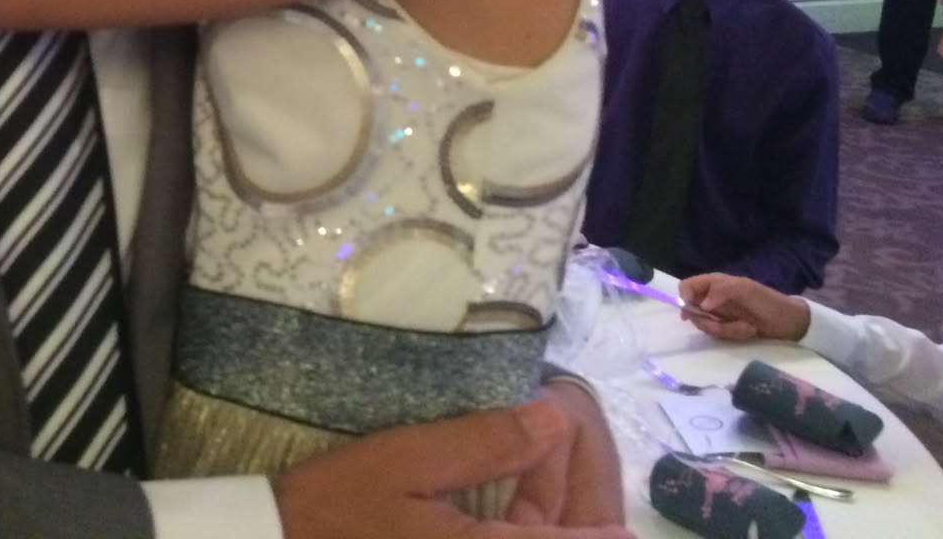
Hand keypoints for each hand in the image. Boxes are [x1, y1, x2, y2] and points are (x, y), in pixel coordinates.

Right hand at [271, 399, 632, 537]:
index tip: (599, 473)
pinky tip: (504, 488)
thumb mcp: (407, 461)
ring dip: (547, 513)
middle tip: (553, 436)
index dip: (605, 523)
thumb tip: (555, 417)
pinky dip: (518, 524)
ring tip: (531, 451)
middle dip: (572, 503)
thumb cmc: (337, 506)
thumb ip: (486, 443)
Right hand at [679, 272, 809, 342]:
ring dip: (725, 329)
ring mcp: (719, 315)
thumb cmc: (767, 301)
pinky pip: (718, 335)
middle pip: (692, 310)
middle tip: (723, 323)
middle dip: (708, 320)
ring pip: (705, 325)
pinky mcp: (727, 329)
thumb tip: (700, 305)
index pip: (686, 287)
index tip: (692, 311)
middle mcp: (713, 298)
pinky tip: (747, 330)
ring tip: (745, 327)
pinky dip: (733, 334)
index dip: (684, 298)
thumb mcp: (744, 289)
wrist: (789, 322)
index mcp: (714, 283)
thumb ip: (720, 291)